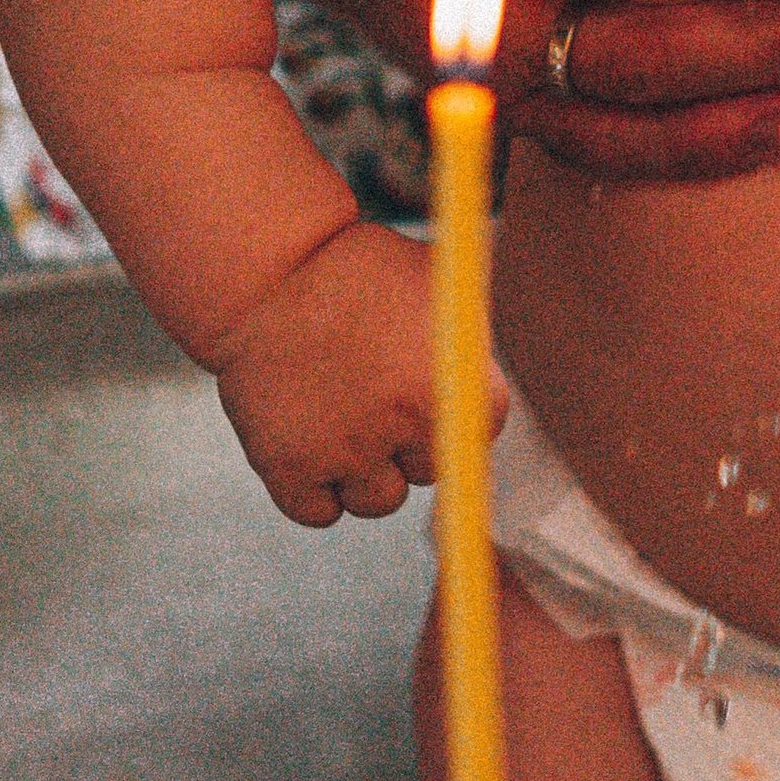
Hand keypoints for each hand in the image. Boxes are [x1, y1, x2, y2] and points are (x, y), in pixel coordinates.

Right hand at [211, 221, 481, 528]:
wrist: (265, 269)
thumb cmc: (358, 268)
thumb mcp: (437, 280)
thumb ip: (474, 329)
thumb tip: (514, 345)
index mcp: (454, 384)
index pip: (482, 431)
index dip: (457, 409)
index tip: (431, 389)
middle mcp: (404, 426)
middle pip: (429, 471)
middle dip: (409, 441)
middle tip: (377, 397)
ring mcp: (344, 451)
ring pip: (378, 501)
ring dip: (366, 473)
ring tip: (342, 421)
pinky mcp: (287, 467)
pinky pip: (319, 512)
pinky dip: (317, 491)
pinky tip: (312, 447)